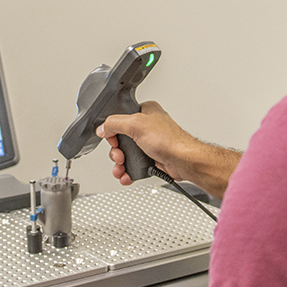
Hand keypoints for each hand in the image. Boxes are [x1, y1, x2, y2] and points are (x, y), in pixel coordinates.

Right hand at [97, 101, 240, 198]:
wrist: (184, 161)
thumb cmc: (170, 140)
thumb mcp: (136, 125)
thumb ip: (115, 123)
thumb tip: (102, 128)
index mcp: (145, 111)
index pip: (120, 118)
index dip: (113, 131)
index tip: (112, 139)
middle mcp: (147, 126)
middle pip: (120, 139)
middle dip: (116, 151)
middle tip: (119, 155)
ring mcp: (149, 143)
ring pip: (126, 154)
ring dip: (120, 163)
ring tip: (121, 168)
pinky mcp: (151, 158)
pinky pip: (133, 165)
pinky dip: (128, 171)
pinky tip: (126, 175)